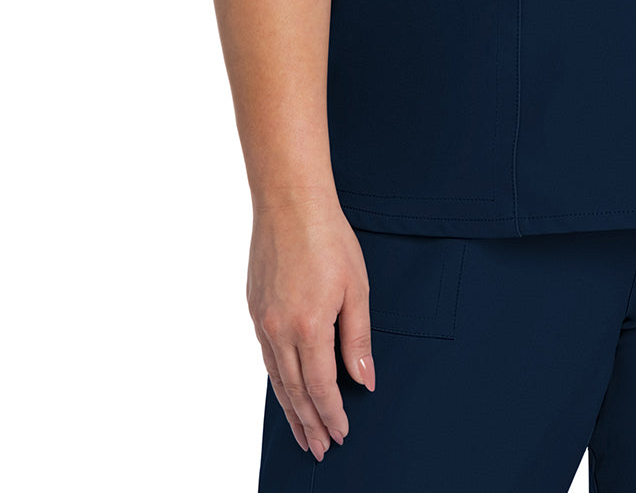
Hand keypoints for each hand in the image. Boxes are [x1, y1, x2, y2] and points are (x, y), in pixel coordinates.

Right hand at [246, 193, 375, 462]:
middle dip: (310, 424)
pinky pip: (266, 357)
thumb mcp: (357, 288)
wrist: (289, 202)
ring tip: (302, 434)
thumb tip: (364, 379)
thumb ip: (358, 338)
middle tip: (320, 449)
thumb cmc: (329, 239)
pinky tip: (285, 390)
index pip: (321, 387)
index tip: (342, 434)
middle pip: (295, 391)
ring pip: (276, 379)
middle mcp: (279, 330)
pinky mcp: (254, 309)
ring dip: (291, 410)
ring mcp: (262, 321)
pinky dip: (277, 381)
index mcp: (309, 327)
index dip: (333, 414)